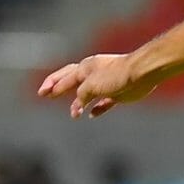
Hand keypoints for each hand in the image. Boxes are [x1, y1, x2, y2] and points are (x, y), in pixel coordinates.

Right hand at [36, 53, 155, 117]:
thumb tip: (76, 106)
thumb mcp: (92, 84)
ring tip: (74, 113)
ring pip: (87, 93)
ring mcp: (106, 84)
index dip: (52, 85)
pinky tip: (92, 115)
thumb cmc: (116, 75)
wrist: (141, 74)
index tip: (43, 94)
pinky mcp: (118, 94)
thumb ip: (81, 94)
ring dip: (78, 103)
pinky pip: (104, 102)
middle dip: (58, 88)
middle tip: (46, 95)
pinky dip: (97, 109)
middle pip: (71, 81)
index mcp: (85, 68)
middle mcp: (94, 74)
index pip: (64, 77)